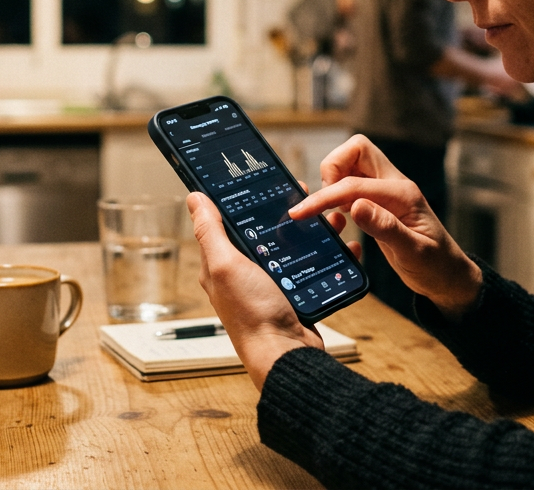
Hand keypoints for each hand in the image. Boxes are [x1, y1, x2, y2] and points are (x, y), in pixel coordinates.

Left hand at [187, 192, 324, 390]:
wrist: (287, 355)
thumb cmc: (252, 315)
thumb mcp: (225, 265)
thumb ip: (210, 232)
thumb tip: (194, 198)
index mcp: (221, 263)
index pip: (227, 220)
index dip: (243, 197)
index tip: (261, 178)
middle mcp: (244, 272)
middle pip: (263, 229)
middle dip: (283, 210)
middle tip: (302, 192)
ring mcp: (271, 283)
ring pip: (291, 245)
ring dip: (309, 229)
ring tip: (327, 216)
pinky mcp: (294, 293)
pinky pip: (310, 266)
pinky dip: (326, 253)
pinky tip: (339, 245)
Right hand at [289, 135, 482, 319]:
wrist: (448, 277)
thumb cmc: (436, 266)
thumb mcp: (413, 252)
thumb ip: (385, 228)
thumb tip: (355, 207)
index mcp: (403, 194)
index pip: (354, 184)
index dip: (325, 196)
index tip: (301, 212)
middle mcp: (394, 185)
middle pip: (355, 150)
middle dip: (331, 169)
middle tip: (323, 202)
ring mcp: (386, 192)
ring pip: (351, 164)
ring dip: (333, 182)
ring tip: (331, 214)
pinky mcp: (379, 203)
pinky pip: (352, 184)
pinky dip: (338, 196)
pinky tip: (340, 220)